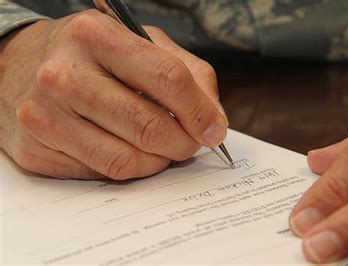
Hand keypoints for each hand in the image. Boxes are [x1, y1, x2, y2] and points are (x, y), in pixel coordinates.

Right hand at [0, 10, 227, 179]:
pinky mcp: (36, 150)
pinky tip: (128, 150)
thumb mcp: (141, 44)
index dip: (200, 111)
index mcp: (96, 36)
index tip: (214, 129)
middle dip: (184, 143)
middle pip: (150, 126)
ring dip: (159, 160)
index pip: (168, 78)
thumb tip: (214, 120)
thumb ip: (189, 73)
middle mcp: (64, 74)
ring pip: (128, 160)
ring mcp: (45, 115)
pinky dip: (130, 168)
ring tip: (161, 147)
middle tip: (191, 143)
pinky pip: (103, 173)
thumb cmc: (91, 56)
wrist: (18, 67)